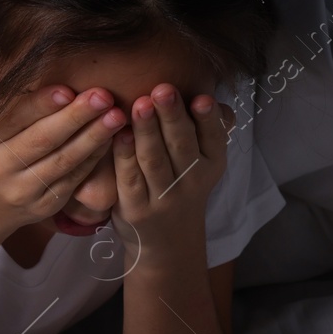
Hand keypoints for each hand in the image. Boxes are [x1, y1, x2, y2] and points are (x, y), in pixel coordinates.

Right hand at [0, 68, 126, 246]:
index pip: (11, 121)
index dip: (40, 105)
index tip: (67, 89)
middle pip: (42, 142)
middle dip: (76, 118)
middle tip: (103, 96)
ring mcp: (23, 193)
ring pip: (63, 163)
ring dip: (94, 139)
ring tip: (116, 116)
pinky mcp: (44, 206)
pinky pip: (73, 180)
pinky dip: (94, 159)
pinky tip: (111, 138)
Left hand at [110, 83, 233, 262]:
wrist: (167, 244)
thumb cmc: (183, 188)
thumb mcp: (204, 165)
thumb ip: (207, 131)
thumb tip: (213, 99)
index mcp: (211, 164)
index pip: (213, 139)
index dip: (207, 119)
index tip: (201, 98)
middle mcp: (191, 182)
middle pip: (181, 146)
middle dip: (172, 116)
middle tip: (163, 90)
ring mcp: (163, 198)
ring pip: (155, 160)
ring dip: (147, 131)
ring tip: (140, 104)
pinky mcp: (136, 209)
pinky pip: (130, 178)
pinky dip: (124, 156)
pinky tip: (119, 134)